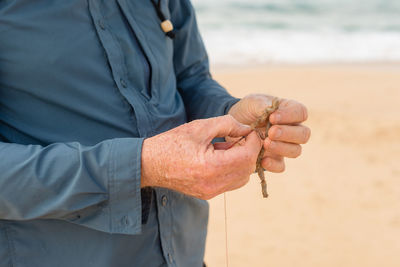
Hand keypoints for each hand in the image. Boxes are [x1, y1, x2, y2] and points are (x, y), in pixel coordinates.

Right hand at [141, 115, 261, 199]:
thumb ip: (227, 124)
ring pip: (241, 178)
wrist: (149, 164)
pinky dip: (232, 169)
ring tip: (229, 146)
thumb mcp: (200, 127)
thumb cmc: (172, 143)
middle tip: (241, 136)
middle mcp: (214, 184)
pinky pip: (229, 183)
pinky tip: (220, 157)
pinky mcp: (207, 194)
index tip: (249, 130)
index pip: (248, 156)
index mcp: (212, 166)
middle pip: (247, 169)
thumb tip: (246, 128)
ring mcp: (211, 192)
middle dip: (250, 151)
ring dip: (242, 161)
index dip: (254, 141)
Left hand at [228, 94, 309, 172]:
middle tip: (271, 132)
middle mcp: (292, 130)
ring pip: (295, 151)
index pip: (301, 113)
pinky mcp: (275, 160)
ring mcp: (285, 146)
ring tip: (265, 143)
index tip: (272, 117)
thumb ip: (263, 105)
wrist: (234, 125)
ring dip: (281, 148)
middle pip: (303, 134)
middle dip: (287, 134)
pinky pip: (281, 166)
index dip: (290, 116)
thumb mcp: (253, 102)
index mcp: (290, 112)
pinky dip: (273, 165)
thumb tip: (271, 111)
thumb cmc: (248, 110)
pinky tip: (263, 160)